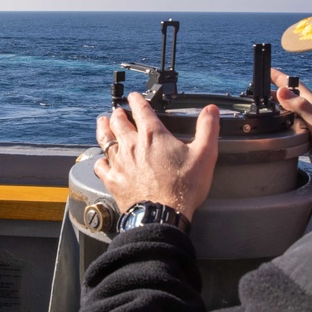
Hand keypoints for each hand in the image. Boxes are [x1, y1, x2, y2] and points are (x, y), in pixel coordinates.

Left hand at [94, 91, 219, 219]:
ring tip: (102, 122)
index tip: (134, 96)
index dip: (136, 99)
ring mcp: (120, 162)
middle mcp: (132, 145)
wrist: (162, 215)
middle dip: (118, 113)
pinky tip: (101, 160)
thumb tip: (211, 110)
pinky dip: (100, 160)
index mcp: (153, 135)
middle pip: (118, 122)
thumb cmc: (183, 187)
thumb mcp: (204, 154)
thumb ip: (207, 128)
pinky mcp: (113, 180)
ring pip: (105, 139)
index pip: (141, 109)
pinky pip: (100, 166)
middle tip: (118, 111)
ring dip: (103, 128)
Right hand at [271, 68, 311, 194]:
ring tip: (264, 106)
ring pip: (290, 111)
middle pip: (291, 97)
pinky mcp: (308, 139)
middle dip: (276, 91)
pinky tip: (277, 126)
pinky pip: (291, 126)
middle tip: (259, 90)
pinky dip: (281, 122)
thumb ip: (302, 107)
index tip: (267, 70)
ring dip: (278, 107)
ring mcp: (310, 125)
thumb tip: (281, 91)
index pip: (295, 86)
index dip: (280, 78)